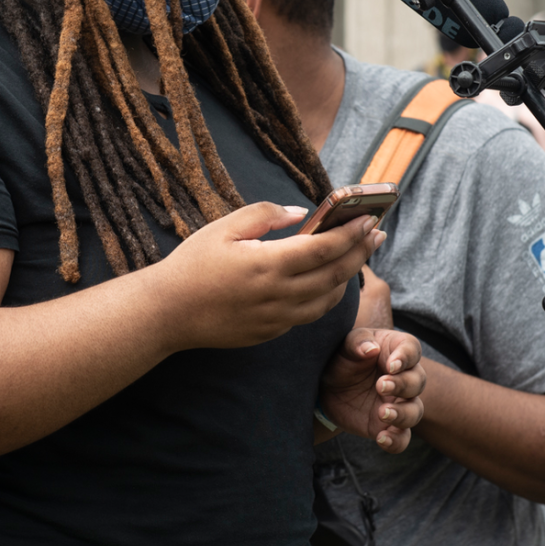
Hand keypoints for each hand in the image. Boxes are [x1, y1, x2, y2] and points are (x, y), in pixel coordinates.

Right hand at [149, 203, 384, 350]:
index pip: (325, 247)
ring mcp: (277, 318)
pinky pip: (310, 314)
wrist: (167, 313)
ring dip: (349, 276)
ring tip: (357, 254)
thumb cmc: (192, 265)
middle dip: (360, 251)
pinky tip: (329, 281)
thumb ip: (264, 214)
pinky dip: (327, 295)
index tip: (369, 217)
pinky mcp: (271, 332)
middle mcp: (279, 294)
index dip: (351, 232)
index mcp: (269, 264)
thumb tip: (300, 212)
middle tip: (377, 233)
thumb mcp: (223, 227)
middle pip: (335, 274)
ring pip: (328, 299)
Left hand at [319, 328, 424, 451]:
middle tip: (380, 386)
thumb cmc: (343, 360)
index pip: (412, 350)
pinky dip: (396, 441)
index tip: (391, 365)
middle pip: (418, 381)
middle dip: (402, 384)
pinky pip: (402, 438)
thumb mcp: (344, 346)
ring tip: (381, 412)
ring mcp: (399, 403)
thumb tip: (371, 348)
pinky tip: (382, 438)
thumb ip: (357, 343)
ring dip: (402, 413)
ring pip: (415, 411)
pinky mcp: (389, 425)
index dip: (406, 357)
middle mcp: (404, 378)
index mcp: (396, 351)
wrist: (327, 388)